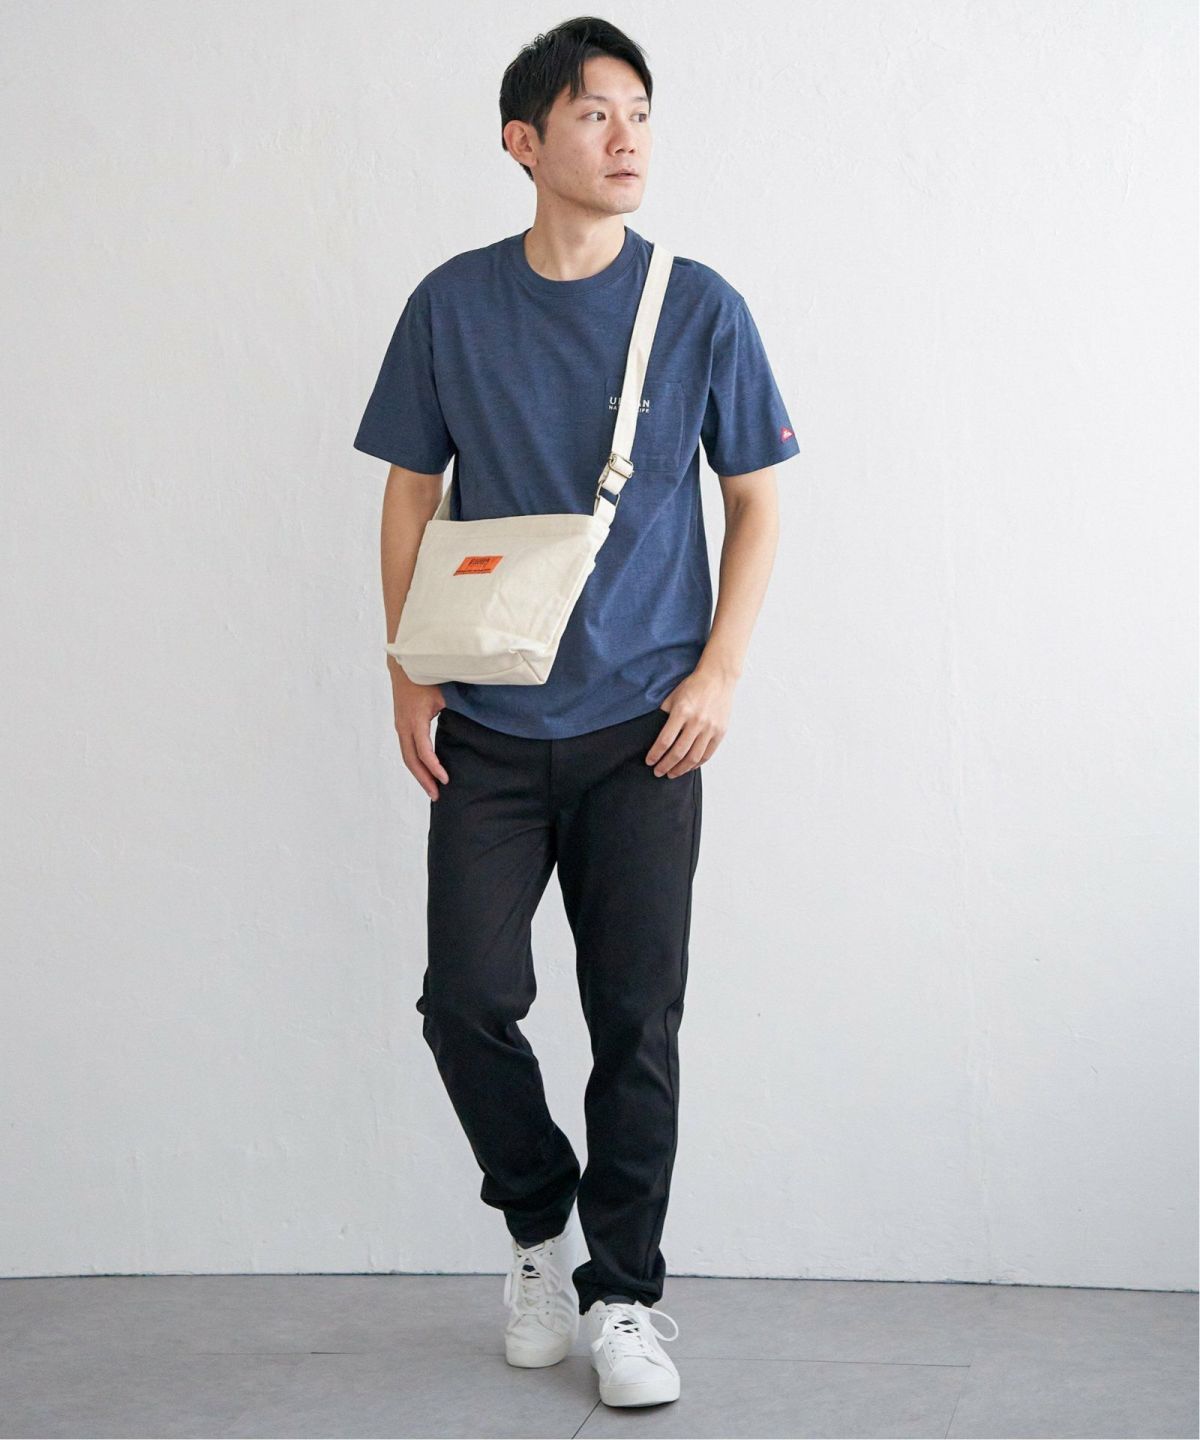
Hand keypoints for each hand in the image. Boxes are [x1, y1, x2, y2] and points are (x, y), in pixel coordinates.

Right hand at [392, 672, 449, 799]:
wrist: (405, 663)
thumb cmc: (427, 675)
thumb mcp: (444, 693)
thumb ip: (459, 708)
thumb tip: (480, 722)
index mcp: (415, 719)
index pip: (423, 751)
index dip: (434, 768)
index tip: (446, 780)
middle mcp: (404, 726)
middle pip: (411, 760)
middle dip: (424, 780)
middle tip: (437, 796)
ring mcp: (400, 726)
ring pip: (407, 757)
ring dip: (419, 774)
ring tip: (432, 789)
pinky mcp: (401, 724)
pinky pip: (407, 749)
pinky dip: (416, 763)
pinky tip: (426, 771)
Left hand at [645, 666, 734, 777]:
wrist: (718, 678)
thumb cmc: (694, 686)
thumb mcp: (673, 696)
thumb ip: (664, 715)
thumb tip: (653, 735)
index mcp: (682, 711)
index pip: (665, 740)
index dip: (655, 754)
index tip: (649, 762)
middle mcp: (697, 721)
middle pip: (678, 752)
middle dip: (666, 765)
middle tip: (658, 772)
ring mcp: (710, 728)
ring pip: (693, 757)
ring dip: (681, 769)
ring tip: (672, 774)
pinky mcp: (720, 732)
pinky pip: (707, 754)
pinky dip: (697, 764)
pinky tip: (688, 767)